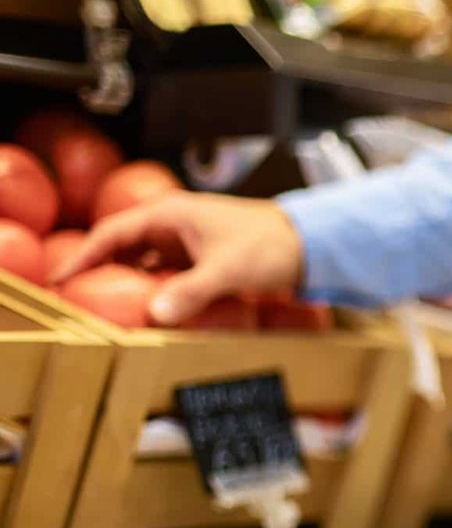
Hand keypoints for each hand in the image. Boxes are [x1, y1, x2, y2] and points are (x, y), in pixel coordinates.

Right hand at [55, 194, 305, 323]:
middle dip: (102, 272)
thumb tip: (157, 313)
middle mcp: (177, 225)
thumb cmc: (274, 243)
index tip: (59, 278)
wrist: (315, 243)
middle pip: (125, 248)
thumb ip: (191, 291)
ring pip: (147, 264)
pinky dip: (158, 292)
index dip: (83, 255)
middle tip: (79, 301)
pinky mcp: (205, 260)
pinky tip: (154, 313)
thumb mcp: (228, 269)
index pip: (112, 232)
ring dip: (132, 285)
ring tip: (110, 311)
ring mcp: (191, 243)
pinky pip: (170, 276)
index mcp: (172, 214)